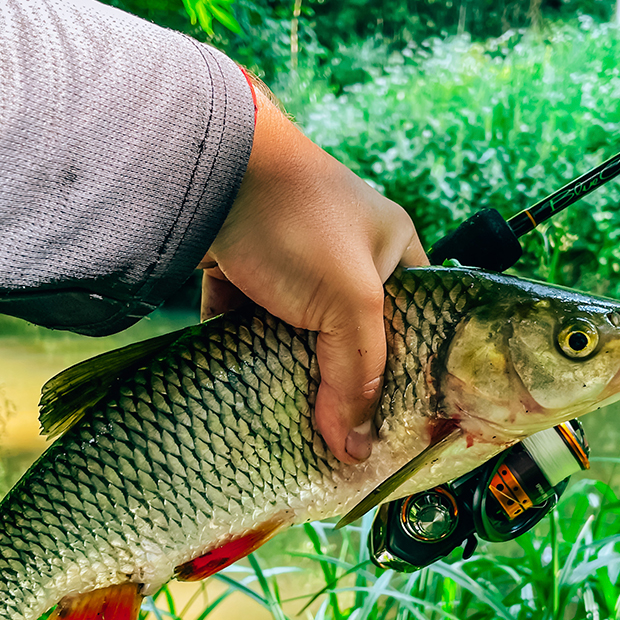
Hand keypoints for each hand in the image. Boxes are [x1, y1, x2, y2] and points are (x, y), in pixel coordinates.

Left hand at [200, 93, 427, 464]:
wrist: (206, 170)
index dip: (407, 372)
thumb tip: (353, 449)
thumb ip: (356, 376)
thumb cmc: (299, 221)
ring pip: (299, 337)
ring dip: (294, 376)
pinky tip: (250, 399)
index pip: (413, 321)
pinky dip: (249, 359)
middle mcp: (344, 254)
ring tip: (298, 430)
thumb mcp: (349, 302)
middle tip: (342, 440)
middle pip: (353, 337)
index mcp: (390, 248)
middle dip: (344, 384)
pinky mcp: (241, 273)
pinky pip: (250, 329)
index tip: (394, 426)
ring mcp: (290, 263)